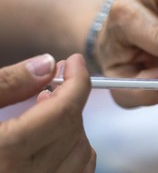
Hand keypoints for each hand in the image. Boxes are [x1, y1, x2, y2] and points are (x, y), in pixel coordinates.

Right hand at [0, 54, 94, 172]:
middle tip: (53, 85)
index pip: (63, 111)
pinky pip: (80, 170)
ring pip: (83, 151)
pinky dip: (76, 148)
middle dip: (69, 100)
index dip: (77, 80)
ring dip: (73, 124)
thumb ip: (9, 84)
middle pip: (74, 128)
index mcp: (7, 153)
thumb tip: (47, 64)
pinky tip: (55, 138)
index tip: (76, 63)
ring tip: (48, 112)